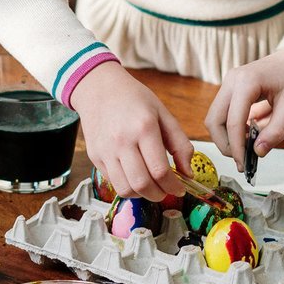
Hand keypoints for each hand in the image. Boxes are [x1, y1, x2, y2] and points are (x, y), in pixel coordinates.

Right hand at [70, 62, 193, 200]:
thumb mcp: (164, 114)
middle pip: (142, 184)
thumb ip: (180, 144)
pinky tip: (136, 177)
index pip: (160, 170)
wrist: (99, 88)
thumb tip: (188, 173)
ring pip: (125, 189)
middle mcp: (122, 141)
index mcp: (144, 127)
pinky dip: (128, 187)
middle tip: (167, 191)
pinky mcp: (94, 156)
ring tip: (152, 186)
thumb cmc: (134, 99)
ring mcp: (105, 150)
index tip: (180, 188)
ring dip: (142, 195)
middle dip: (159, 194)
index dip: (173, 186)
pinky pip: (113, 182)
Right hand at [206, 32, 283, 168]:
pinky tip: (249, 134)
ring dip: (226, 136)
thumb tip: (258, 153)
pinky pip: (224, 112)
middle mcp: (232, 80)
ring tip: (247, 148)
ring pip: (215, 117)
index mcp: (246, 81)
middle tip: (243, 160)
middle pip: (214, 120)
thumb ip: (276, 131)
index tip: (245, 166)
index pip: (233, 122)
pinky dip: (231, 127)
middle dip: (225, 144)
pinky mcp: (232, 88)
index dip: (237, 148)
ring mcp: (230, 83)